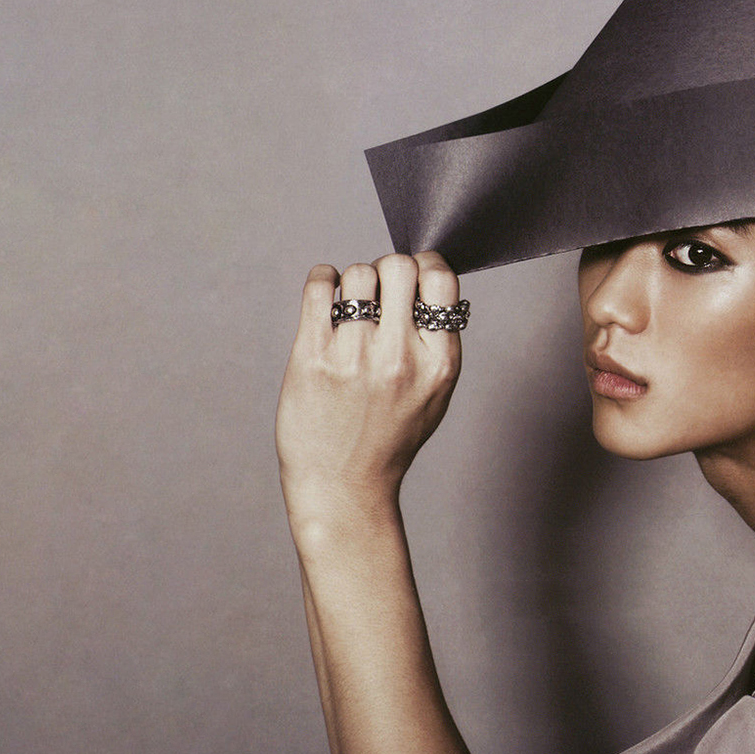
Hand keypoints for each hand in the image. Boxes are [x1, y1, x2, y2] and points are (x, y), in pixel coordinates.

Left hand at [275, 252, 462, 530]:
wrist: (343, 487)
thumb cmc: (388, 439)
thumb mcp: (434, 396)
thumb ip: (437, 344)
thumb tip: (429, 282)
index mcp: (439, 365)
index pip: (442, 281)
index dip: (426, 268)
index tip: (413, 279)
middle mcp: (399, 357)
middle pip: (400, 266)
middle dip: (389, 271)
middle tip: (379, 293)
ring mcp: (354, 355)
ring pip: (359, 273)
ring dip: (354, 280)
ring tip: (351, 305)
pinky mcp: (312, 356)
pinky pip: (320, 285)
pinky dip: (323, 279)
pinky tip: (326, 295)